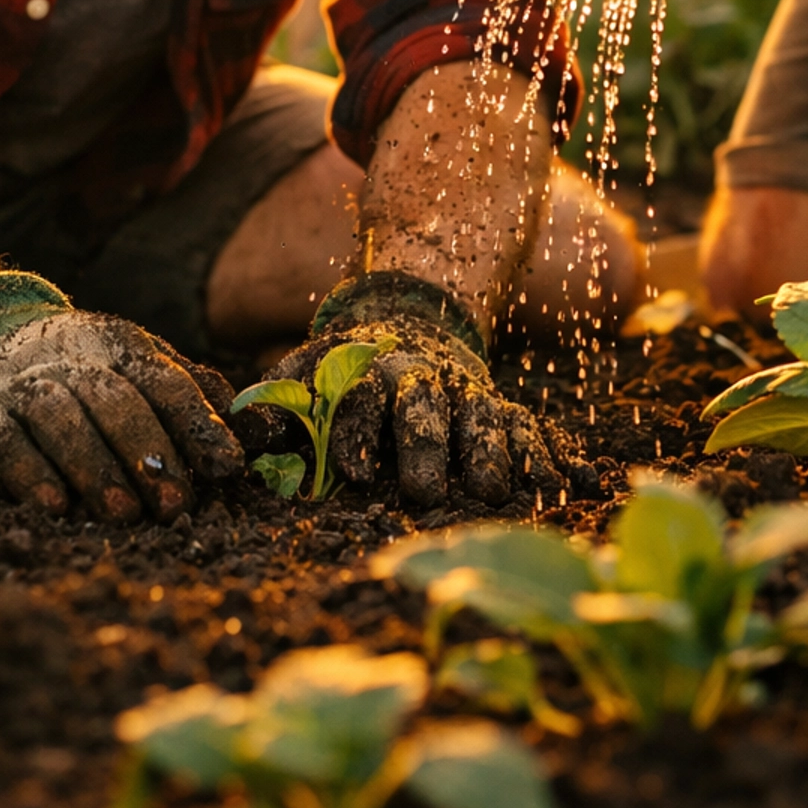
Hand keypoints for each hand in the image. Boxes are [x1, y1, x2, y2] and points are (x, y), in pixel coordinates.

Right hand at [0, 279, 243, 522]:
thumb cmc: (84, 369)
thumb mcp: (140, 367)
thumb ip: (199, 397)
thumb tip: (268, 433)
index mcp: (122, 346)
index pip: (165, 380)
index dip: (198, 422)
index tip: (227, 466)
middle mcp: (73, 358)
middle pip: (115, 399)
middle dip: (149, 452)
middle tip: (176, 506)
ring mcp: (24, 385)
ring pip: (61, 418)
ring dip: (94, 467)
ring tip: (123, 514)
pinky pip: (5, 442)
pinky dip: (29, 473)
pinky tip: (54, 507)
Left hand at [234, 272, 560, 507]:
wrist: (412, 316)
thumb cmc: (347, 367)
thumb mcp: (307, 368)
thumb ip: (279, 398)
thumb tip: (249, 430)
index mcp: (369, 368)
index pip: (359, 397)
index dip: (356, 433)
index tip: (353, 473)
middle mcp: (421, 378)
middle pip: (423, 408)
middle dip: (423, 447)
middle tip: (422, 490)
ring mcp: (466, 392)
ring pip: (480, 417)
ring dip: (488, 452)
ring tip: (492, 491)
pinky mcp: (501, 408)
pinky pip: (528, 428)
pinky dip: (544, 455)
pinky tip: (558, 485)